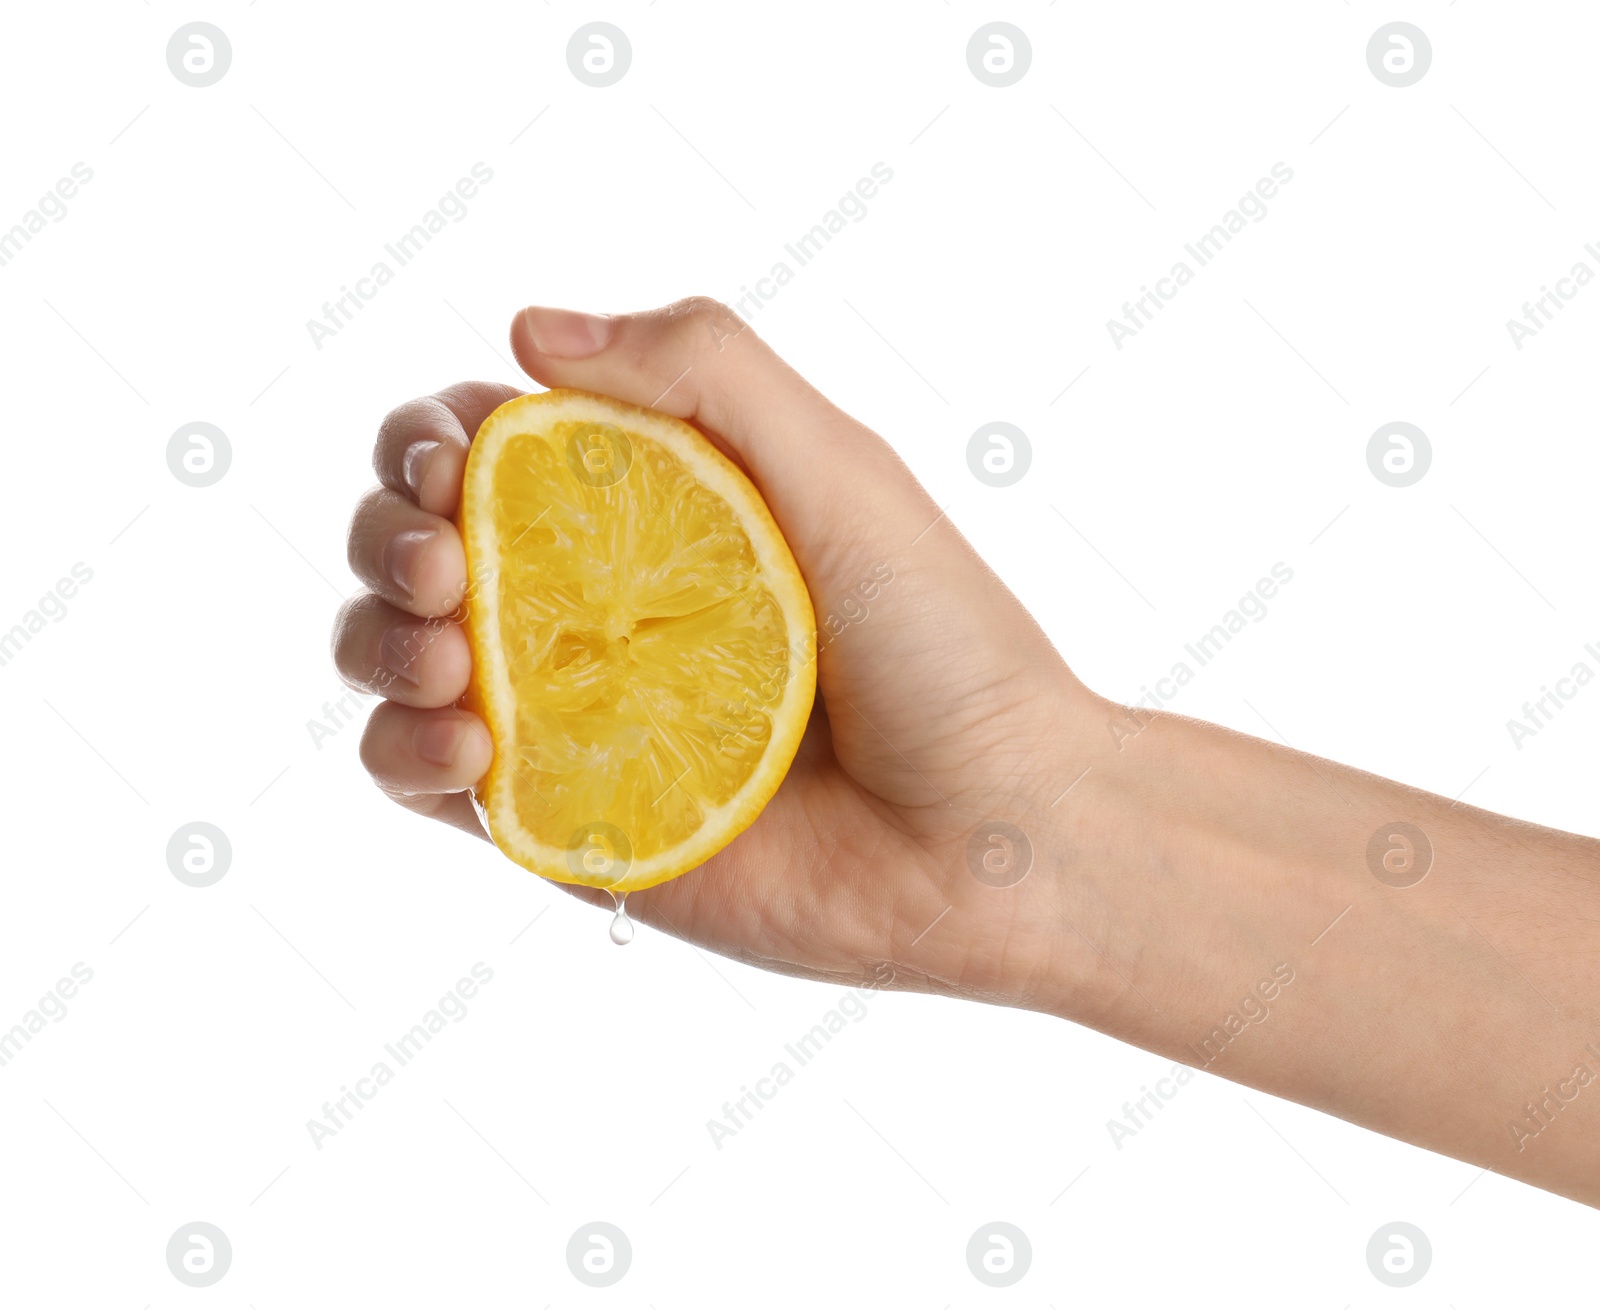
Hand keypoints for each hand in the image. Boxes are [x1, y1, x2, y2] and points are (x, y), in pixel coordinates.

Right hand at [334, 297, 1098, 1009]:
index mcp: (650, 513)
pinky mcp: (561, 826)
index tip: (451, 459)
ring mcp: (570, 720)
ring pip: (395, 656)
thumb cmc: (943, 647)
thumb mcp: (838, 469)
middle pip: (417, 545)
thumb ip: (704, 370)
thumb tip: (527, 329)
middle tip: (446, 561)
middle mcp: (593, 608)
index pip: (486, 450)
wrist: (990, 836)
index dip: (430, 439)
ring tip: (448, 653)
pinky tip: (469, 743)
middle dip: (388, 532)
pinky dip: (402, 752)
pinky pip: (424, 782)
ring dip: (375, 637)